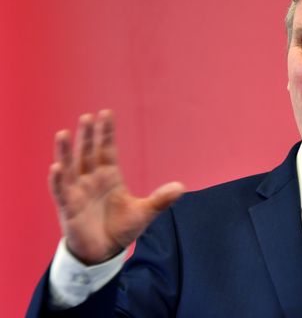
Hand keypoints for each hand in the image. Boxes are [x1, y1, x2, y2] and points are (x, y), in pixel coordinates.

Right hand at [48, 110, 184, 264]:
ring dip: (66, 152)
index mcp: (110, 177)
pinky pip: (61, 191)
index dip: (106, 133)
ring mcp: (78, 192)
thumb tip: (181, 187)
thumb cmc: (120, 229)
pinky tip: (57, 167)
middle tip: (87, 117)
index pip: (107, 150)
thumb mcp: (144, 213)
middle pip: (88, 153)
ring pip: (71, 167)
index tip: (106, 113)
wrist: (103, 253)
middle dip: (87, 136)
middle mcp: (92, 180)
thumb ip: (160, 200)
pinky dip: (58, 180)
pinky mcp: (69, 207)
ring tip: (63, 134)